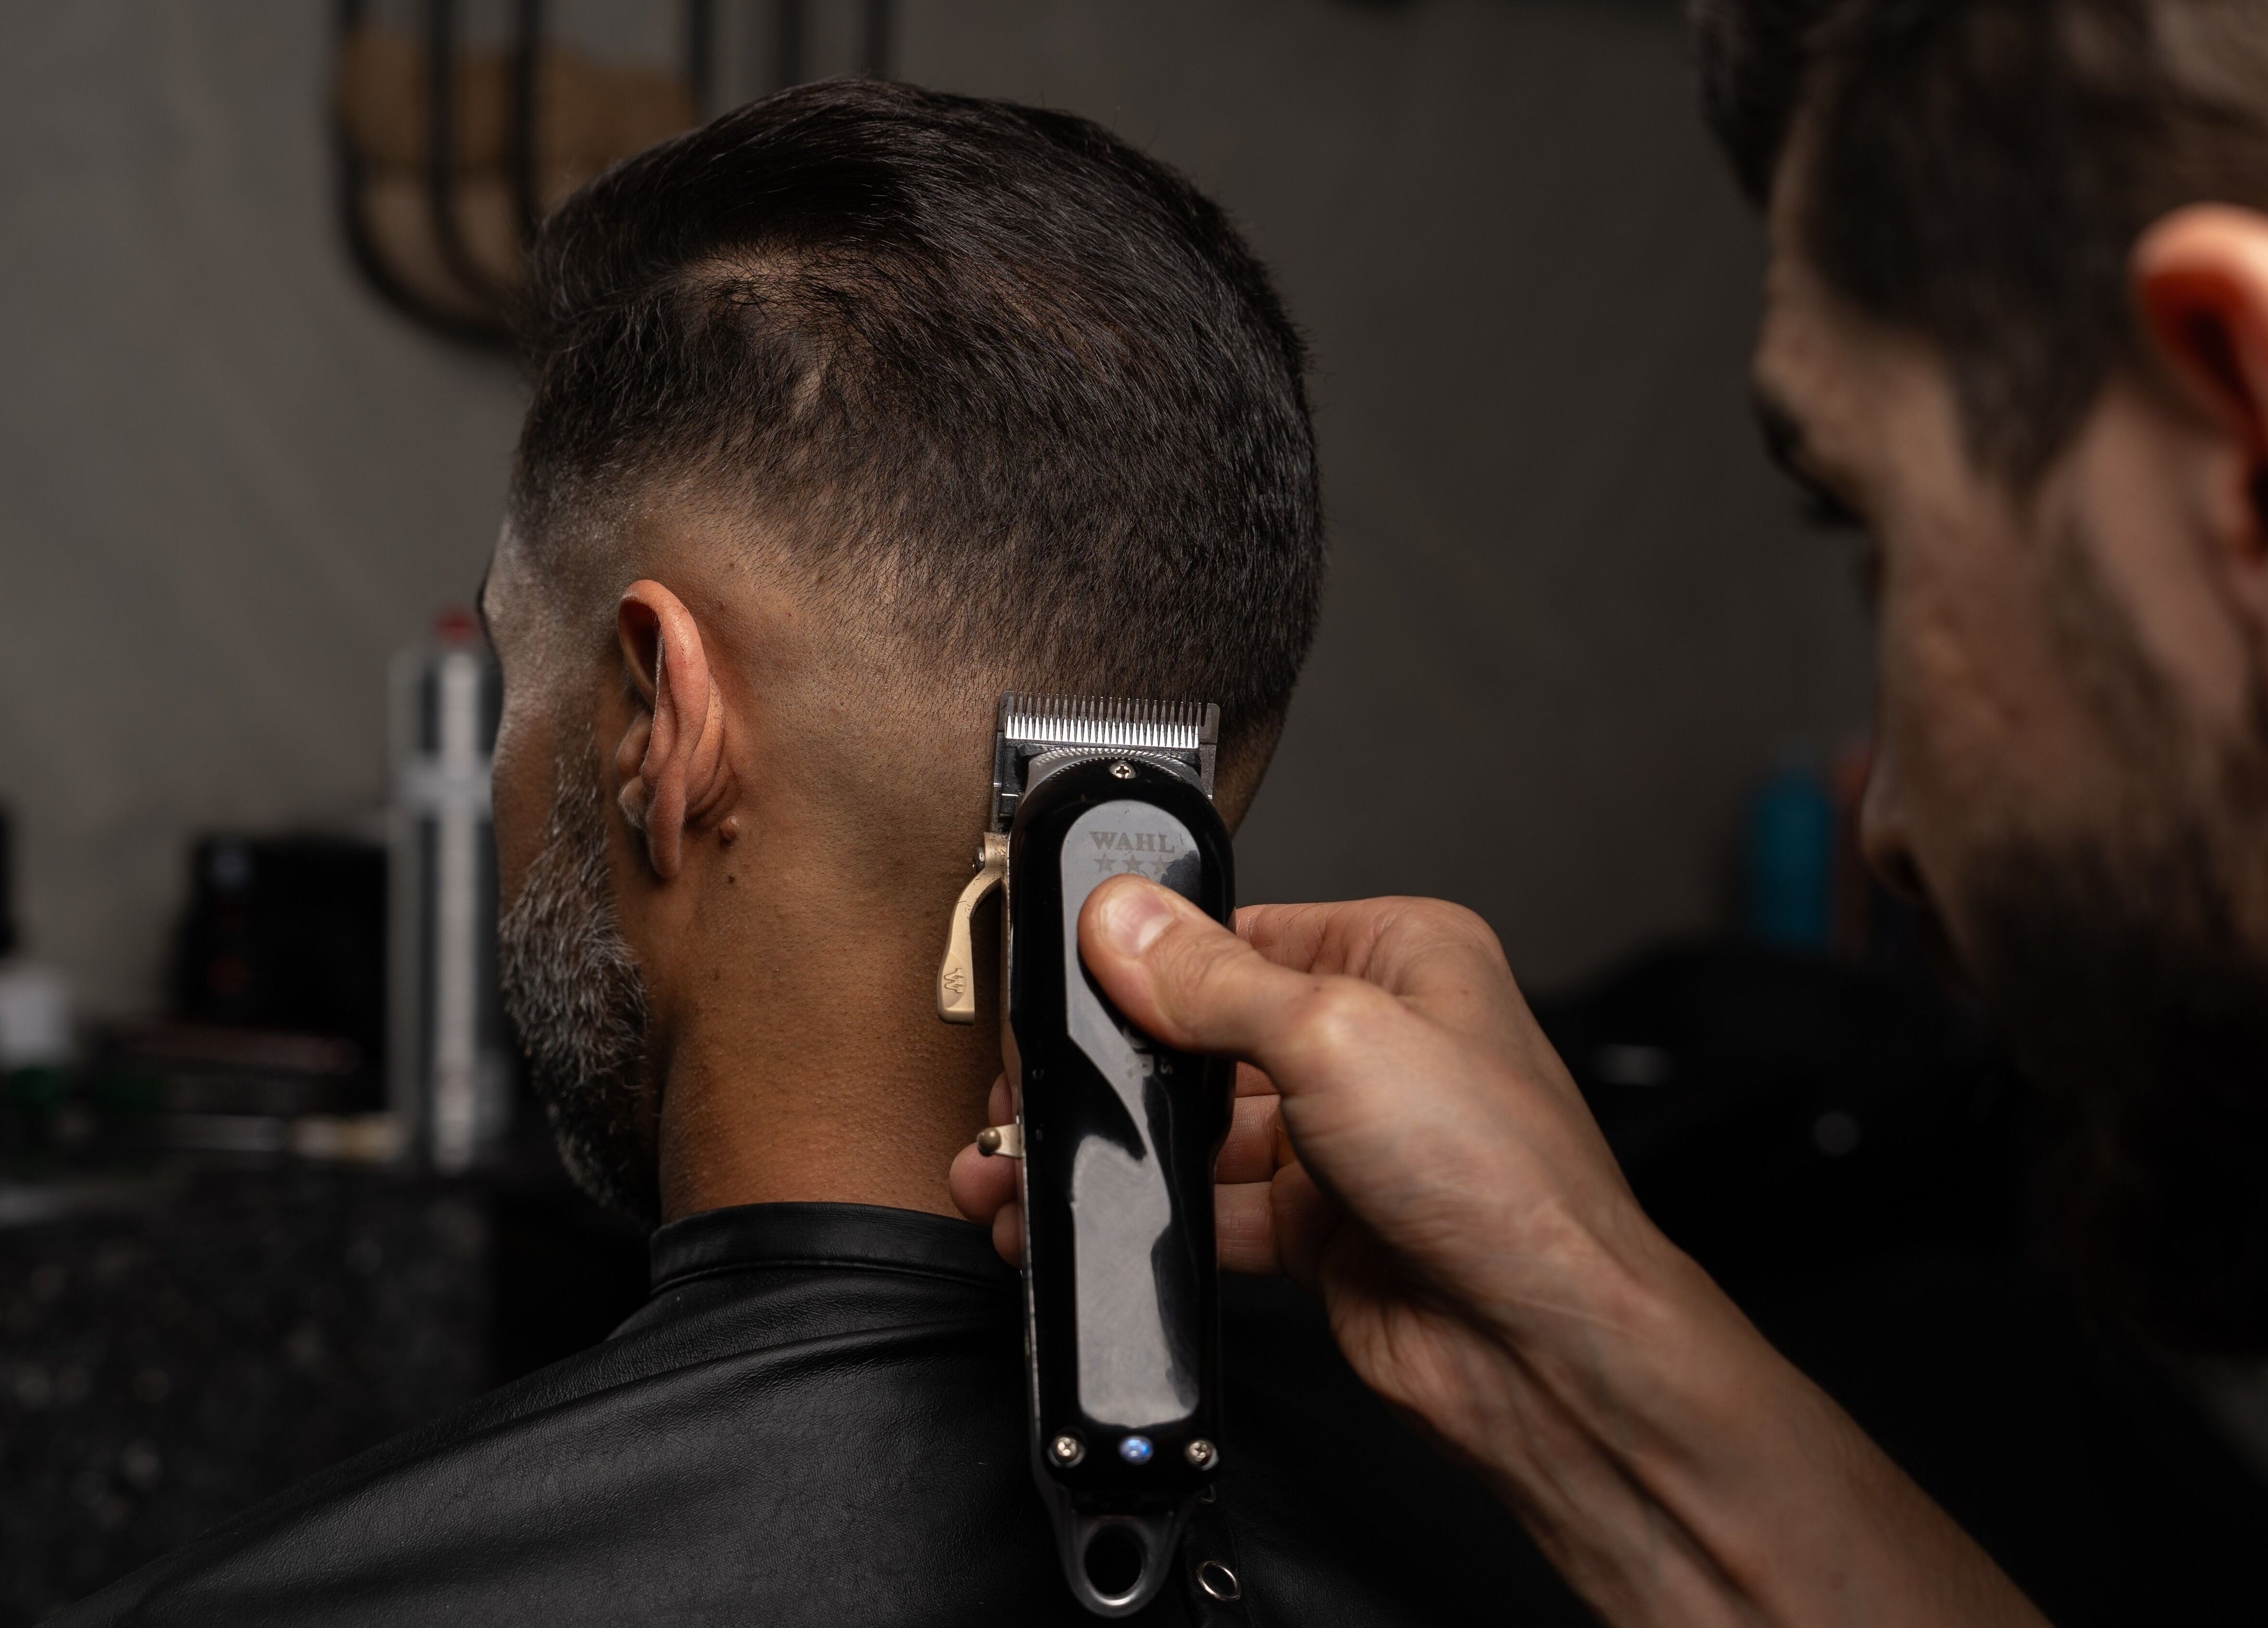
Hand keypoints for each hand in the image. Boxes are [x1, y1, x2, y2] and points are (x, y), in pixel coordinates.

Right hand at [950, 878, 2047, 1627]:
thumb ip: (1209, 980)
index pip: (1244, 932)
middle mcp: (1375, 1040)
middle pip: (1211, 1032)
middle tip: (1032, 1082)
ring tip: (1025, 1158)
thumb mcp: (1333, 1035)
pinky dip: (1149, 1214)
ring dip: (1121, 1146)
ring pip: (1201, 1127)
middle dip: (1120, 1062)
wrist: (1537, 1346)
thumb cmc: (1498, 1176)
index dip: (1151, 957)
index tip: (1069, 979)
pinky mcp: (1321, 1226)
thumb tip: (1122, 917)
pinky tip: (1081, 1218)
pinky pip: (1212, 1207)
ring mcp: (1346, 1137)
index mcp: (1400, 957)